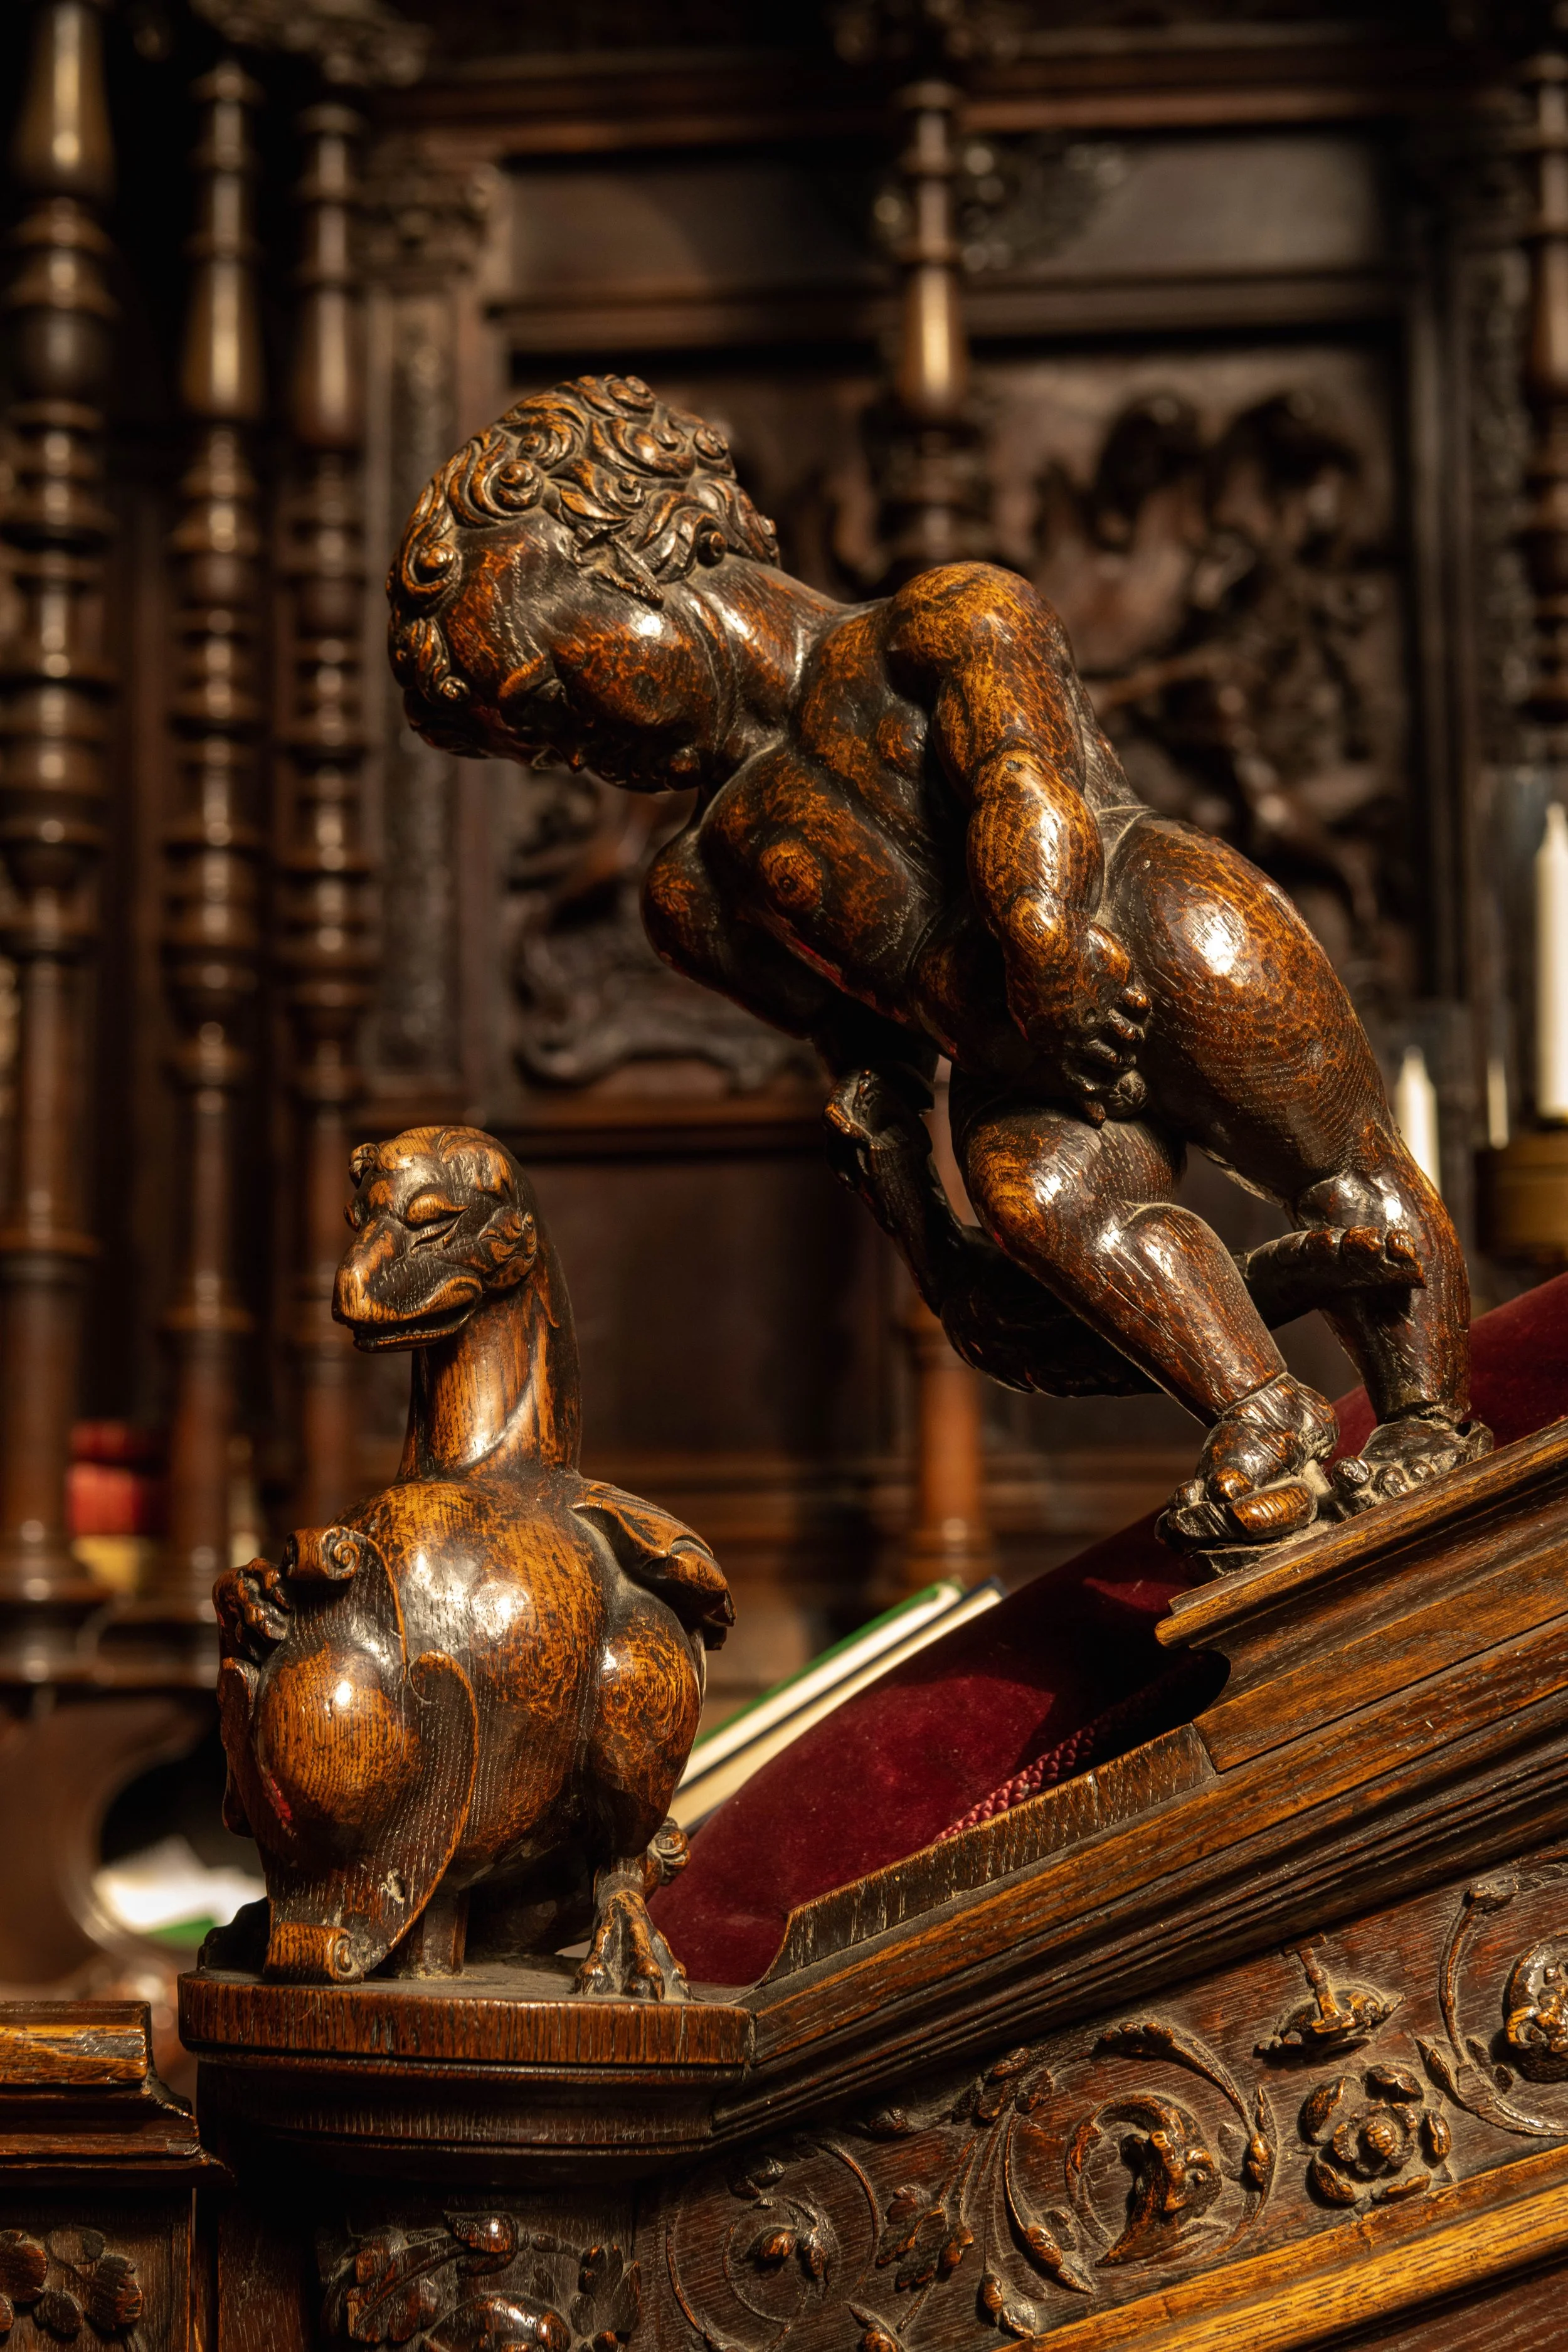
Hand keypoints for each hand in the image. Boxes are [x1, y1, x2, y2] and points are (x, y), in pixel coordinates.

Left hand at [1003, 909, 1149, 1119]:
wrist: (1039, 934)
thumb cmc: (1025, 972)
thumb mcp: (1025, 1012)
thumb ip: (1043, 1035)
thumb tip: (1057, 1055)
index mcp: (1052, 1042)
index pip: (1076, 1084)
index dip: (1089, 1103)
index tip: (1100, 1120)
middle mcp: (1079, 1032)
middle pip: (1110, 1062)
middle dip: (1119, 1065)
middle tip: (1125, 1061)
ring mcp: (1100, 1008)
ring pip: (1129, 1039)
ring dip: (1134, 1041)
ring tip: (1134, 1038)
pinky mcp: (1116, 985)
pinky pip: (1137, 1006)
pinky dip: (1140, 1008)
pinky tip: (1139, 1004)